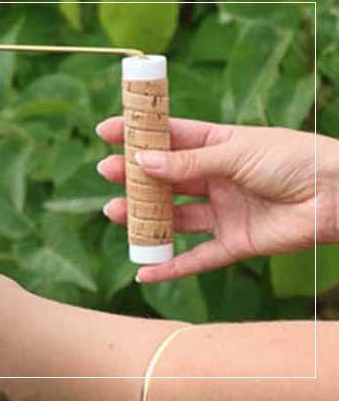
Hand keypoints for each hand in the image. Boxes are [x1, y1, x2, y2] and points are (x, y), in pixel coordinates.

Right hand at [95, 117, 338, 281]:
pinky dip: (171, 266)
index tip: (106, 132)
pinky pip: (198, 257)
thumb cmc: (294, 160)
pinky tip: (144, 269)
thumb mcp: (237, 153)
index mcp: (220, 145)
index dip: (138, 135)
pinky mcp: (236, 242)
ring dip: (144, 217)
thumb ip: (189, 164)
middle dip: (134, 177)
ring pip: (175, 217)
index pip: (170, 138)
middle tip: (107, 173)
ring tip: (115, 212)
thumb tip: (143, 163)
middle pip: (166, 179)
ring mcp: (225, 211)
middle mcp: (217, 178)